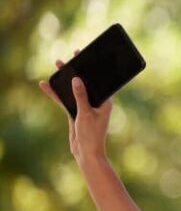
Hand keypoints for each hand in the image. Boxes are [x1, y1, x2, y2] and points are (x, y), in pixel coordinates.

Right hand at [38, 49, 112, 164]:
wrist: (86, 153)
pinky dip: (56, 93)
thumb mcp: (85, 114)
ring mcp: (85, 107)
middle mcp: (96, 103)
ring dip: (65, 80)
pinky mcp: (76, 113)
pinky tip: (45, 85)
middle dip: (77, 71)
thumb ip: (80, 97)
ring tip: (57, 65)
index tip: (86, 57)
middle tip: (70, 58)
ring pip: (74, 90)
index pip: (98, 82)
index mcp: (105, 102)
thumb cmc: (92, 135)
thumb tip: (77, 80)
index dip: (92, 69)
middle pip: (85, 84)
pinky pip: (65, 100)